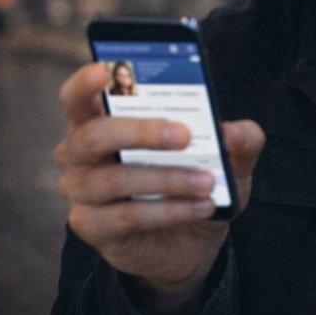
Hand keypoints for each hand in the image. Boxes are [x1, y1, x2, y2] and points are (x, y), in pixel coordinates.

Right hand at [54, 63, 264, 314]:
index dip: (83, 84)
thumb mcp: (226, 160)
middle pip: (93, 135)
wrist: (188, 244)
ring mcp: (79, 191)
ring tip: (207, 182)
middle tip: (184, 135)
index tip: (102, 70)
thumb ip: (239, 141)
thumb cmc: (191, 183)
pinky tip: (200, 206)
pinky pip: (127, 216)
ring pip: (114, 179)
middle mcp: (78, 154)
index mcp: (98, 121)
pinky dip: (168, 210)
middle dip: (140, 132)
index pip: (76, 97)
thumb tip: (236, 132)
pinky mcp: (90, 226)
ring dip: (166, 178)